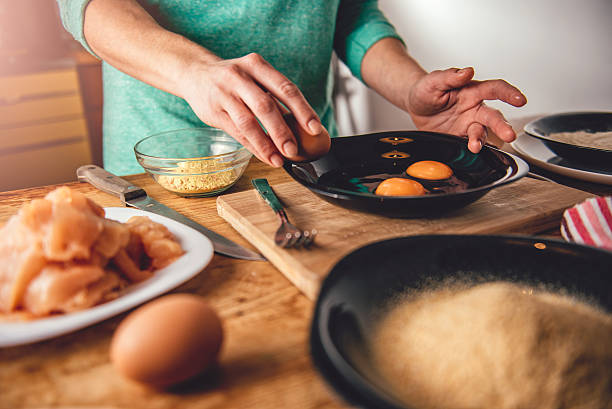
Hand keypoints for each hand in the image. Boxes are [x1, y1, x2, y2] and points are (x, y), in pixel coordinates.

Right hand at [180, 53, 322, 166]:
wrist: (194, 73)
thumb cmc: (234, 79)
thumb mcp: (254, 76)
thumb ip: (274, 96)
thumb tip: (303, 125)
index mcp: (257, 65)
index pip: (285, 88)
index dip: (302, 109)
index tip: (315, 128)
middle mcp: (240, 77)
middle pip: (266, 106)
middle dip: (282, 131)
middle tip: (295, 150)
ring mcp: (224, 94)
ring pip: (248, 122)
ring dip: (266, 144)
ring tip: (279, 159)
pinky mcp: (213, 111)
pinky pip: (236, 132)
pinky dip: (253, 147)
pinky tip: (265, 156)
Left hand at [406, 67, 526, 152]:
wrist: (414, 106)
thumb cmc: (427, 90)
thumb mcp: (434, 81)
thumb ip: (450, 76)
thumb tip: (467, 72)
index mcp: (472, 91)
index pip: (495, 89)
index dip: (509, 93)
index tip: (520, 100)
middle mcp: (474, 109)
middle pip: (493, 117)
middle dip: (502, 126)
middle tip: (509, 135)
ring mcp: (468, 125)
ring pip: (482, 133)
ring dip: (480, 140)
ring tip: (475, 146)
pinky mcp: (459, 138)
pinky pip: (468, 144)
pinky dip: (470, 149)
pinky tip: (468, 151)